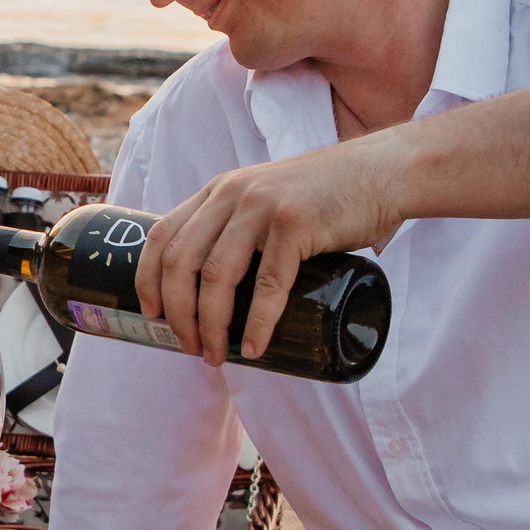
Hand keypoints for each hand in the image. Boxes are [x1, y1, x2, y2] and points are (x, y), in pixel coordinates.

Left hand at [136, 130, 414, 363]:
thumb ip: (240, 229)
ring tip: (215, 356)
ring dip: (210, 326)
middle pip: (181, 263)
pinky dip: (257, 323)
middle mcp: (231, 195)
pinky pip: (267, 284)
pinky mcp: (295, 224)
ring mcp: (262, 207)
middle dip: (178, 314)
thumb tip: (216, 289)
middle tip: (188, 347)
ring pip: (216, 277)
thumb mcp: (268, 200)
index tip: (151, 315)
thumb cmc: (326, 198)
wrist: (382, 173)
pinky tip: (253, 347)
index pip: (162, 235)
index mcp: (218, 191)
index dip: (147, 279)